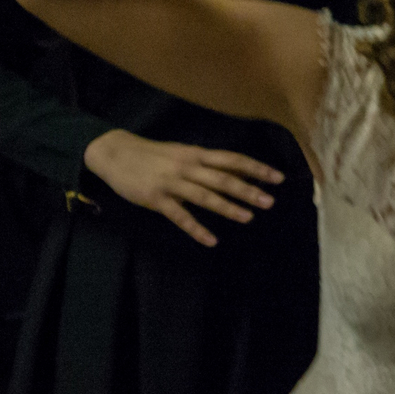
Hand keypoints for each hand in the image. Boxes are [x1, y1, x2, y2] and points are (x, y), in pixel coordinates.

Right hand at [82, 128, 281, 246]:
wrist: (115, 152)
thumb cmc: (155, 155)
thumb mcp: (184, 153)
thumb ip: (209, 163)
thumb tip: (241, 171)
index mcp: (197, 154)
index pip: (233, 160)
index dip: (257, 168)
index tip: (279, 177)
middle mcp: (187, 167)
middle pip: (223, 179)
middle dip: (248, 191)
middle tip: (270, 202)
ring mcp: (171, 183)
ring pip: (204, 197)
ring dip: (227, 208)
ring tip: (248, 217)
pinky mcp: (155, 199)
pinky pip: (179, 216)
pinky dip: (196, 229)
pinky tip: (211, 241)